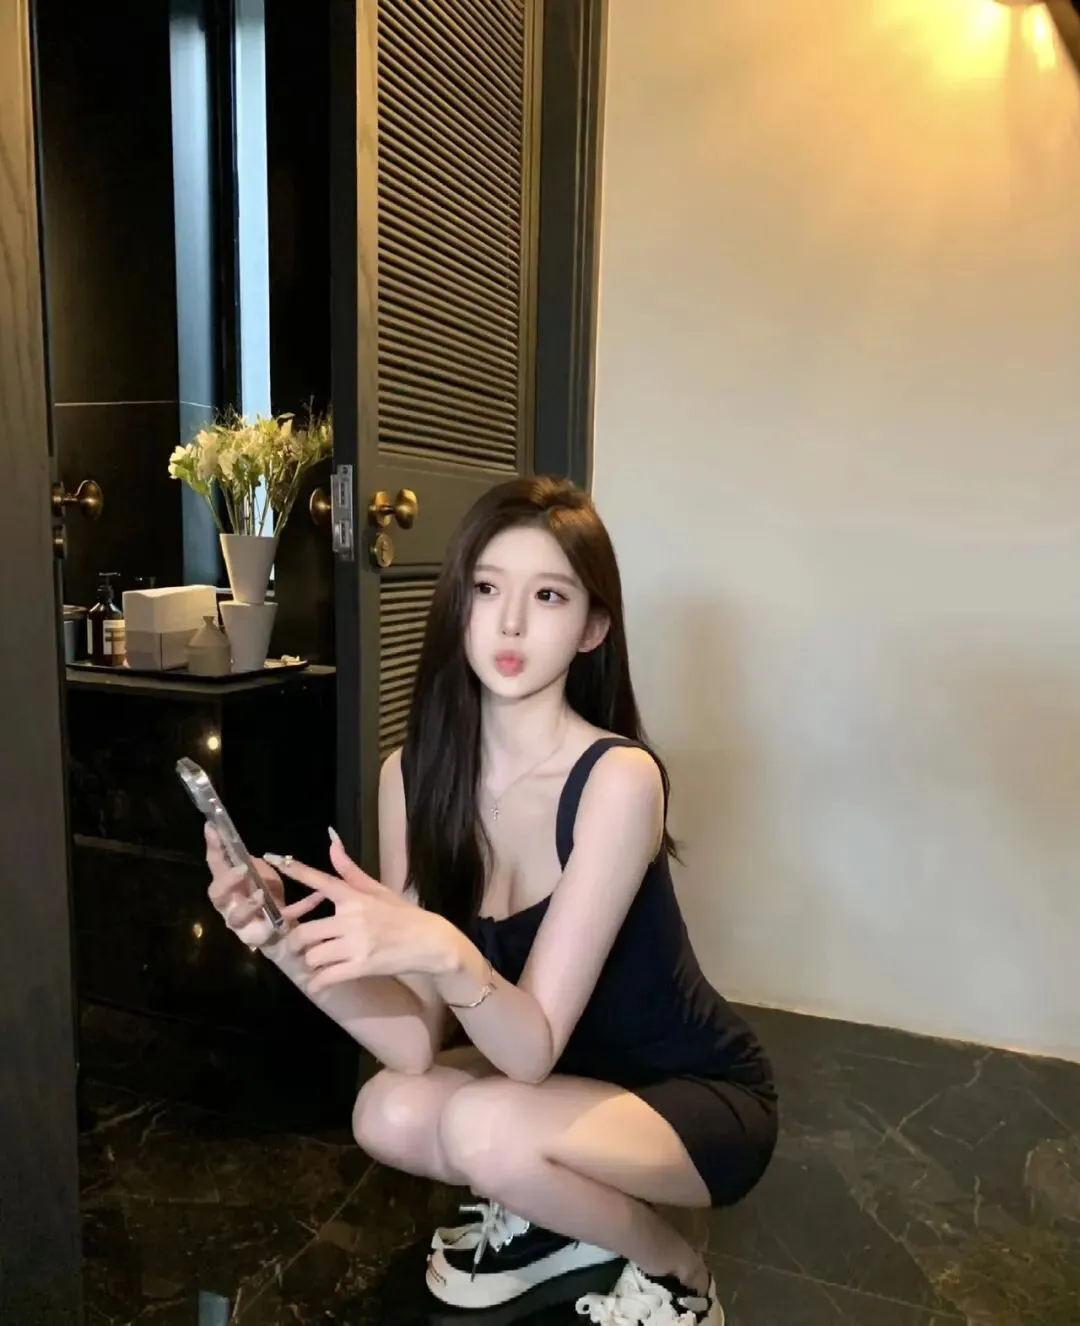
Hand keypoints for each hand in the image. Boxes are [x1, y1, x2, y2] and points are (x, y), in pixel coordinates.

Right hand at [205, 824, 295, 949]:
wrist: (285, 938)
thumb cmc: (268, 901)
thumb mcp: (262, 876)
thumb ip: (250, 862)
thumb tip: (240, 843)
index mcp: (229, 890)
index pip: (216, 867)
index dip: (213, 848)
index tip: (213, 827)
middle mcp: (231, 909)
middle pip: (218, 897)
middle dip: (227, 882)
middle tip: (242, 869)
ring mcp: (245, 928)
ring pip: (238, 920)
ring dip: (249, 905)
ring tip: (262, 895)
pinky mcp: (266, 940)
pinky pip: (281, 924)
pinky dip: (299, 909)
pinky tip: (317, 896)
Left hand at [267, 834, 456, 994]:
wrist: (430, 942)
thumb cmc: (402, 915)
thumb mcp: (377, 889)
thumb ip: (349, 870)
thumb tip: (332, 842)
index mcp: (354, 896)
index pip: (320, 879)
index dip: (295, 870)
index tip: (273, 859)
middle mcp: (352, 917)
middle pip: (304, 932)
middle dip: (297, 943)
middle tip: (300, 947)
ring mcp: (356, 943)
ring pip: (313, 956)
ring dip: (310, 963)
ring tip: (317, 964)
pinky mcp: (362, 966)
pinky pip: (327, 977)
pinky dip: (318, 984)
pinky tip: (318, 985)